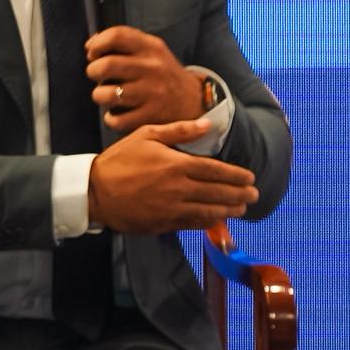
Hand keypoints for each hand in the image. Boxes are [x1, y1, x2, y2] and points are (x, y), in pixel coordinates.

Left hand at [80, 26, 205, 132]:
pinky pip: (118, 119)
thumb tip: (91, 44)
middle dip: (92, 71)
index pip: (117, 35)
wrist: (194, 100)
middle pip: (107, 65)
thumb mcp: (152, 50)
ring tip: (105, 95)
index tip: (93, 53)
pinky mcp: (151, 116)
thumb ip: (125, 43)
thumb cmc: (163, 73)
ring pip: (108, 94)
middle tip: (95, 75)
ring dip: (99, 95)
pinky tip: (115, 113)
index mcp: (151, 47)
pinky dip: (110, 118)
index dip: (97, 44)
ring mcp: (152, 93)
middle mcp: (152, 67)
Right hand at [87, 119, 257, 234]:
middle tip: (254, 194)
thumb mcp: (147, 135)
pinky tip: (218, 220)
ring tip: (242, 208)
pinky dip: (208, 222)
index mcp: (176, 164)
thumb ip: (180, 130)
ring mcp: (172, 208)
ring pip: (209, 210)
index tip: (250, 177)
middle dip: (239, 194)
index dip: (236, 175)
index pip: (215, 170)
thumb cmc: (120, 159)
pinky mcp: (164, 223)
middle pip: (217, 192)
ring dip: (229, 210)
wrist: (95, 191)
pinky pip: (192, 224)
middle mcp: (179, 188)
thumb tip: (208, 125)